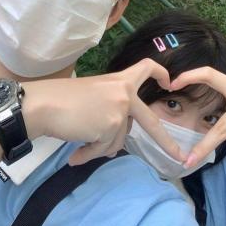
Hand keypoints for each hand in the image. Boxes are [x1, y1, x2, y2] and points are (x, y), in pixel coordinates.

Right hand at [23, 58, 186, 165]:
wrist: (44, 104)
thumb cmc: (62, 97)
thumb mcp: (93, 95)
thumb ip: (110, 111)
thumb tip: (115, 145)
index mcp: (119, 81)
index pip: (146, 68)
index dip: (161, 73)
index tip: (170, 82)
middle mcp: (124, 94)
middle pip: (150, 122)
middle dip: (166, 142)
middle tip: (180, 157)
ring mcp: (119, 111)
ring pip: (117, 141)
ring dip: (100, 146)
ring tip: (81, 143)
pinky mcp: (110, 127)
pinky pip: (104, 149)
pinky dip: (90, 154)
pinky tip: (76, 155)